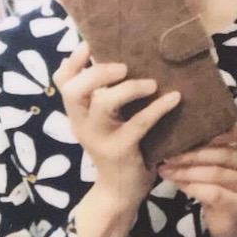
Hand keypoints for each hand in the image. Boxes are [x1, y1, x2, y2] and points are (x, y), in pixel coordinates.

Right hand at [53, 41, 179, 214]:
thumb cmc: (120, 147)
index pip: (62, 82)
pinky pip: (138, 124)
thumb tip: (130, 58)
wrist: (121, 191)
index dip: (72, 61)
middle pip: (74, 89)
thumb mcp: (108, 121)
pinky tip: (174, 98)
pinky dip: (157, 108)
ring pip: (103, 104)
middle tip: (123, 66)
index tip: (89, 44)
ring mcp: (99, 138)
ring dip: (128, 88)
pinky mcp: (120, 150)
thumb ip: (108, 96)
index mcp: (78, 113)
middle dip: (97, 72)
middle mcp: (82, 123)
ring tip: (150, 83)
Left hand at [158, 119, 236, 236]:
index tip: (196, 131)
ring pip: (216, 173)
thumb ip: (208, 143)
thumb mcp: (217, 159)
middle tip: (168, 156)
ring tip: (166, 170)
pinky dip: (192, 187)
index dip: (227, 129)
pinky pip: (213, 192)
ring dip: (186, 171)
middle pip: (223, 153)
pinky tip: (177, 183)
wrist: (229, 219)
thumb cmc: (219, 182)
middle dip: (191, 154)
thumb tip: (176, 129)